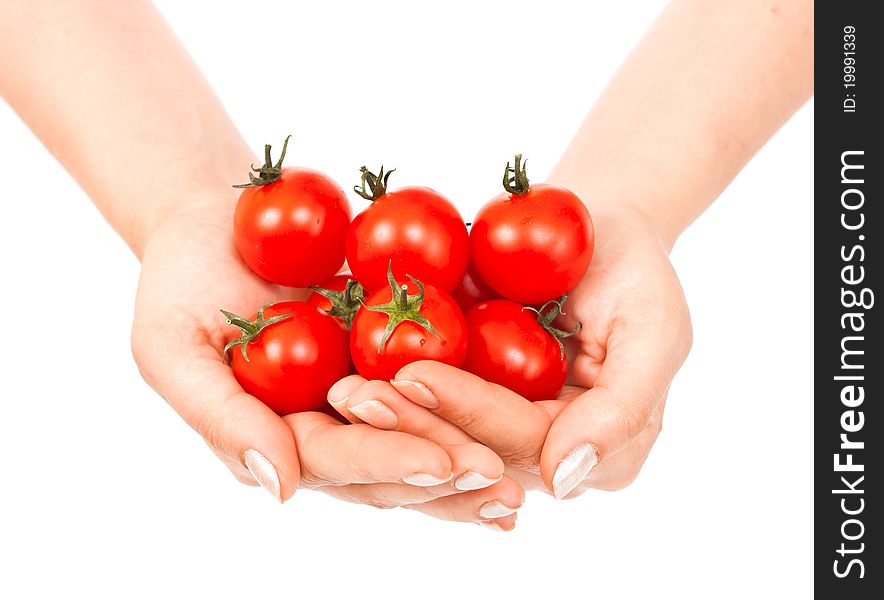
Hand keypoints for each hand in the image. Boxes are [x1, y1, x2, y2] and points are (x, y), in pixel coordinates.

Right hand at [131, 204, 520, 526]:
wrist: (224, 220)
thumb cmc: (181, 282)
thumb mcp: (174, 348)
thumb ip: (220, 418)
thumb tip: (280, 489)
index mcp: (282, 438)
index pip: (338, 463)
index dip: (389, 463)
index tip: (441, 463)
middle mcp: (331, 427)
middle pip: (392, 464)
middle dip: (446, 475)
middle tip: (503, 482)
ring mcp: (367, 392)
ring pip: (424, 433)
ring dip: (473, 455)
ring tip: (526, 475)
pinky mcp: (397, 351)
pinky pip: (442, 376)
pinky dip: (481, 397)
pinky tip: (530, 411)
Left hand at [327, 204, 691, 498]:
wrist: (593, 232)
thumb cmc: (636, 272)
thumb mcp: (654, 330)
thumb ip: (622, 410)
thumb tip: (561, 481)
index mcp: (597, 452)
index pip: (523, 442)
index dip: (468, 413)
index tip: (413, 377)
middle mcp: (547, 453)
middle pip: (473, 449)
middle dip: (412, 427)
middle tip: (353, 396)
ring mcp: (506, 428)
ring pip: (442, 435)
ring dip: (390, 418)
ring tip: (341, 393)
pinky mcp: (474, 400)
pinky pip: (428, 403)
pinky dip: (389, 389)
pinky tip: (348, 374)